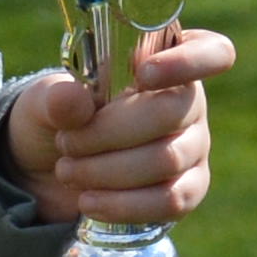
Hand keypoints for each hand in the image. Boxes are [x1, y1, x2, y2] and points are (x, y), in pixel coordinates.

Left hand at [5, 22, 233, 226]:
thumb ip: (56, 97)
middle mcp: (189, 102)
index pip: (211, 52)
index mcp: (165, 61)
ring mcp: (194, 147)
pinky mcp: (188, 188)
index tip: (143, 73)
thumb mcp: (44, 101)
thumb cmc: (58, 118)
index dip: (188, 61)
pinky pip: (170, 200)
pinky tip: (88, 201)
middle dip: (107, 132)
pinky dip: (123, 204)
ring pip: (166, 159)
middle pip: (172, 112)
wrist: (47, 169)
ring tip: (67, 170)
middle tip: (66, 142)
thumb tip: (71, 100)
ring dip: (105, 170)